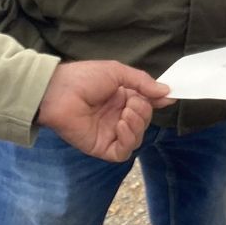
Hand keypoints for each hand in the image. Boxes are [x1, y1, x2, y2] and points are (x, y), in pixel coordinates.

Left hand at [37, 61, 174, 162]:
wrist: (58, 92)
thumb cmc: (84, 77)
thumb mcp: (117, 72)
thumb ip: (142, 82)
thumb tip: (167, 92)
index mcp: (121, 98)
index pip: (146, 105)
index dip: (156, 102)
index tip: (166, 98)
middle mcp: (117, 116)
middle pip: (143, 122)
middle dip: (143, 112)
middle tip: (131, 103)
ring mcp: (110, 133)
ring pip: (136, 138)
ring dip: (137, 125)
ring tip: (126, 113)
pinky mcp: (101, 147)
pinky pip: (123, 152)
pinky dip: (128, 140)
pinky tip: (121, 126)